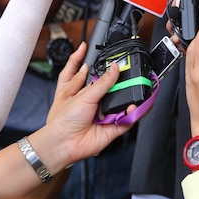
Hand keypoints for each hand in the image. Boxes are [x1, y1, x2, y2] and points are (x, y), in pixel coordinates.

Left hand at [41, 43, 135, 168]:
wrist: (63, 144)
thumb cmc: (63, 120)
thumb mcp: (84, 95)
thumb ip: (103, 82)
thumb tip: (115, 68)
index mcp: (83, 88)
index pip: (93, 71)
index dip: (103, 63)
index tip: (114, 55)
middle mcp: (95, 100)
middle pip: (113, 85)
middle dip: (123, 80)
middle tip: (131, 72)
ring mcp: (105, 112)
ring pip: (123, 100)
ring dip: (130, 95)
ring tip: (135, 87)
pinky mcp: (113, 126)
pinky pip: (128, 118)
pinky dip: (134, 113)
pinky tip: (134, 107)